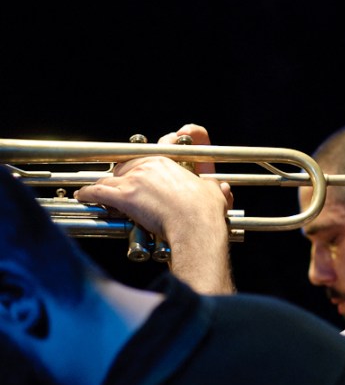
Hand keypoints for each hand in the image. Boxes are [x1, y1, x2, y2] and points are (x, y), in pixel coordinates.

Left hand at [74, 124, 234, 293]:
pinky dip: (88, 194)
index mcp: (167, 161)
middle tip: (117, 189)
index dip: (136, 167)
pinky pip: (98, 191)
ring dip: (101, 186)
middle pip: (124, 168)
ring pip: (109, 179)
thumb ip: (214, 188)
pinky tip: (83, 196)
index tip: (133, 174)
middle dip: (118, 179)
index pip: (143, 158)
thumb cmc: (204, 212)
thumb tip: (222, 189)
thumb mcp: (214, 193)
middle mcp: (148, 166)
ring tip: (95, 192)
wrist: (196, 227)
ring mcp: (134, 180)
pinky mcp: (124, 196)